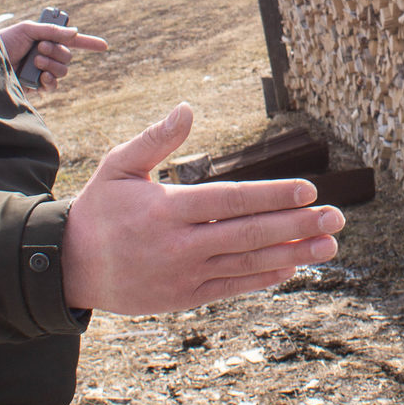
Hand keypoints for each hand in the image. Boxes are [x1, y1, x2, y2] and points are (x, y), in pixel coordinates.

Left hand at [2, 19, 107, 90]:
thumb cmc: (5, 41)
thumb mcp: (28, 29)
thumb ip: (52, 30)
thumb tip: (75, 32)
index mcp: (46, 40)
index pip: (72, 42)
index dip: (89, 43)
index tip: (104, 46)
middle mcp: (47, 56)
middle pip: (68, 56)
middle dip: (57, 51)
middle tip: (40, 47)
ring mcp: (42, 71)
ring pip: (63, 71)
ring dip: (52, 64)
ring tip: (36, 61)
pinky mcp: (36, 86)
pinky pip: (53, 86)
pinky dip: (50, 80)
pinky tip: (42, 76)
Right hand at [63, 103, 344, 314]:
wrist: (67, 267)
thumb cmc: (99, 209)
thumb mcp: (118, 166)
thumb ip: (155, 138)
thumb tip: (188, 107)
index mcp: (166, 208)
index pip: (230, 201)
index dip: (272, 196)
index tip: (308, 190)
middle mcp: (178, 244)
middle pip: (248, 235)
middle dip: (296, 226)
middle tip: (336, 217)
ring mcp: (182, 274)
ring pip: (247, 264)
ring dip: (292, 254)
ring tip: (329, 245)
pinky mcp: (183, 297)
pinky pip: (231, 287)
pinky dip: (263, 278)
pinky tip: (293, 266)